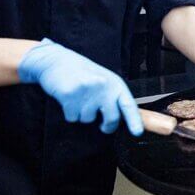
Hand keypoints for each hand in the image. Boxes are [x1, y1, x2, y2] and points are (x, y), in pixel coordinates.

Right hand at [17, 39, 142, 135]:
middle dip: (107, 126)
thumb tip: (123, 119)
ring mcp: (87, 91)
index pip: (128, 104)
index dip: (134, 120)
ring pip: (88, 120)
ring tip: (80, 100)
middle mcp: (103, 86)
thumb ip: (114, 97)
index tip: (137, 132)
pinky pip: (72, 118)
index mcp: (115, 83)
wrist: (57, 61)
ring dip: (83, 115)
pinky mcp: (69, 96)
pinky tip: (69, 100)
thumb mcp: (105, 80)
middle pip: (111, 118)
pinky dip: (70, 113)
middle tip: (103, 126)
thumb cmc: (83, 73)